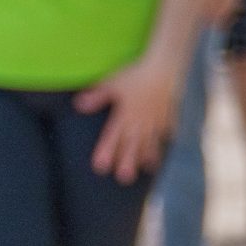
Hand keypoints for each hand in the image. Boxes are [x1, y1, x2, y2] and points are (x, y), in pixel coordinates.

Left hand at [79, 48, 180, 182]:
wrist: (165, 68)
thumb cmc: (136, 75)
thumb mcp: (113, 83)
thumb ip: (96, 96)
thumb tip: (77, 105)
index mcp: (125, 115)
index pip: (113, 137)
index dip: (106, 151)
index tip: (100, 166)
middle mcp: (140, 121)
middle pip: (133, 144)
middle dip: (128, 161)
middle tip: (124, 178)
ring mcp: (155, 121)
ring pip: (150, 141)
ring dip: (147, 156)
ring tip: (147, 168)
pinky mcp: (168, 116)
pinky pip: (166, 132)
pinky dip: (164, 141)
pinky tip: (164, 149)